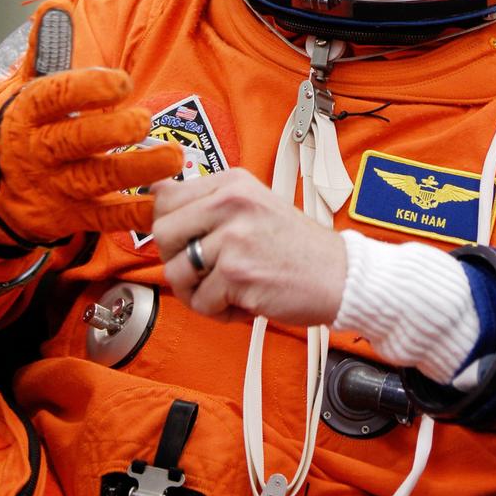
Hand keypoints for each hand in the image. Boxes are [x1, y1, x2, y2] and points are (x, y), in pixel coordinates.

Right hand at [0, 0, 182, 243]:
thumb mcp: (26, 91)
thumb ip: (46, 51)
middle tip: (143, 120)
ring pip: (95, 180)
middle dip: (111, 131)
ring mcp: (55, 187)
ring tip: (172, 158)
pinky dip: (134, 214)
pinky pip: (104, 219)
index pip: (53, 97)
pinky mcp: (70, 218)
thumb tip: (54, 8)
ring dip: (136, 170)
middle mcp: (40, 151)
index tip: (121, 81)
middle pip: (74, 141)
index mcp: (28, 114)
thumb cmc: (22, 132)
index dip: (88, 87)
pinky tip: (161, 204)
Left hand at [153, 168, 347, 325]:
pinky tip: (245, 301)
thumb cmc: (296, 248)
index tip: (185, 241)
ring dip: (198, 292)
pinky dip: (220, 312)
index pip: (164, 196)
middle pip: (162, 233)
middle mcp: (231, 202)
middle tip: (208, 271)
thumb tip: (154, 195)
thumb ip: (209, 204)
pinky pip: (200, 302)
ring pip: (175, 272)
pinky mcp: (237, 272)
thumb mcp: (253, 207)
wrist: (341, 276)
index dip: (169, 226)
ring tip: (229, 289)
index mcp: (232, 183)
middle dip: (178, 260)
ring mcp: (233, 236)